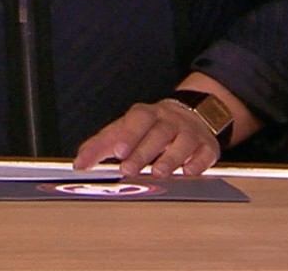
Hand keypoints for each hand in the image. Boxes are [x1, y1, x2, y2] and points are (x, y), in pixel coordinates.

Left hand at [72, 98, 219, 177]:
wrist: (192, 115)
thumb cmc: (150, 128)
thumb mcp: (124, 131)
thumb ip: (101, 146)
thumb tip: (80, 163)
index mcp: (146, 114)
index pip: (136, 120)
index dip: (128, 134)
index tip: (118, 151)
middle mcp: (169, 121)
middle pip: (157, 133)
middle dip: (143, 152)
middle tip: (129, 169)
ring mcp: (190, 132)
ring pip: (182, 142)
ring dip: (170, 158)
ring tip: (159, 173)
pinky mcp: (208, 146)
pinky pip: (205, 153)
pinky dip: (198, 163)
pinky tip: (189, 172)